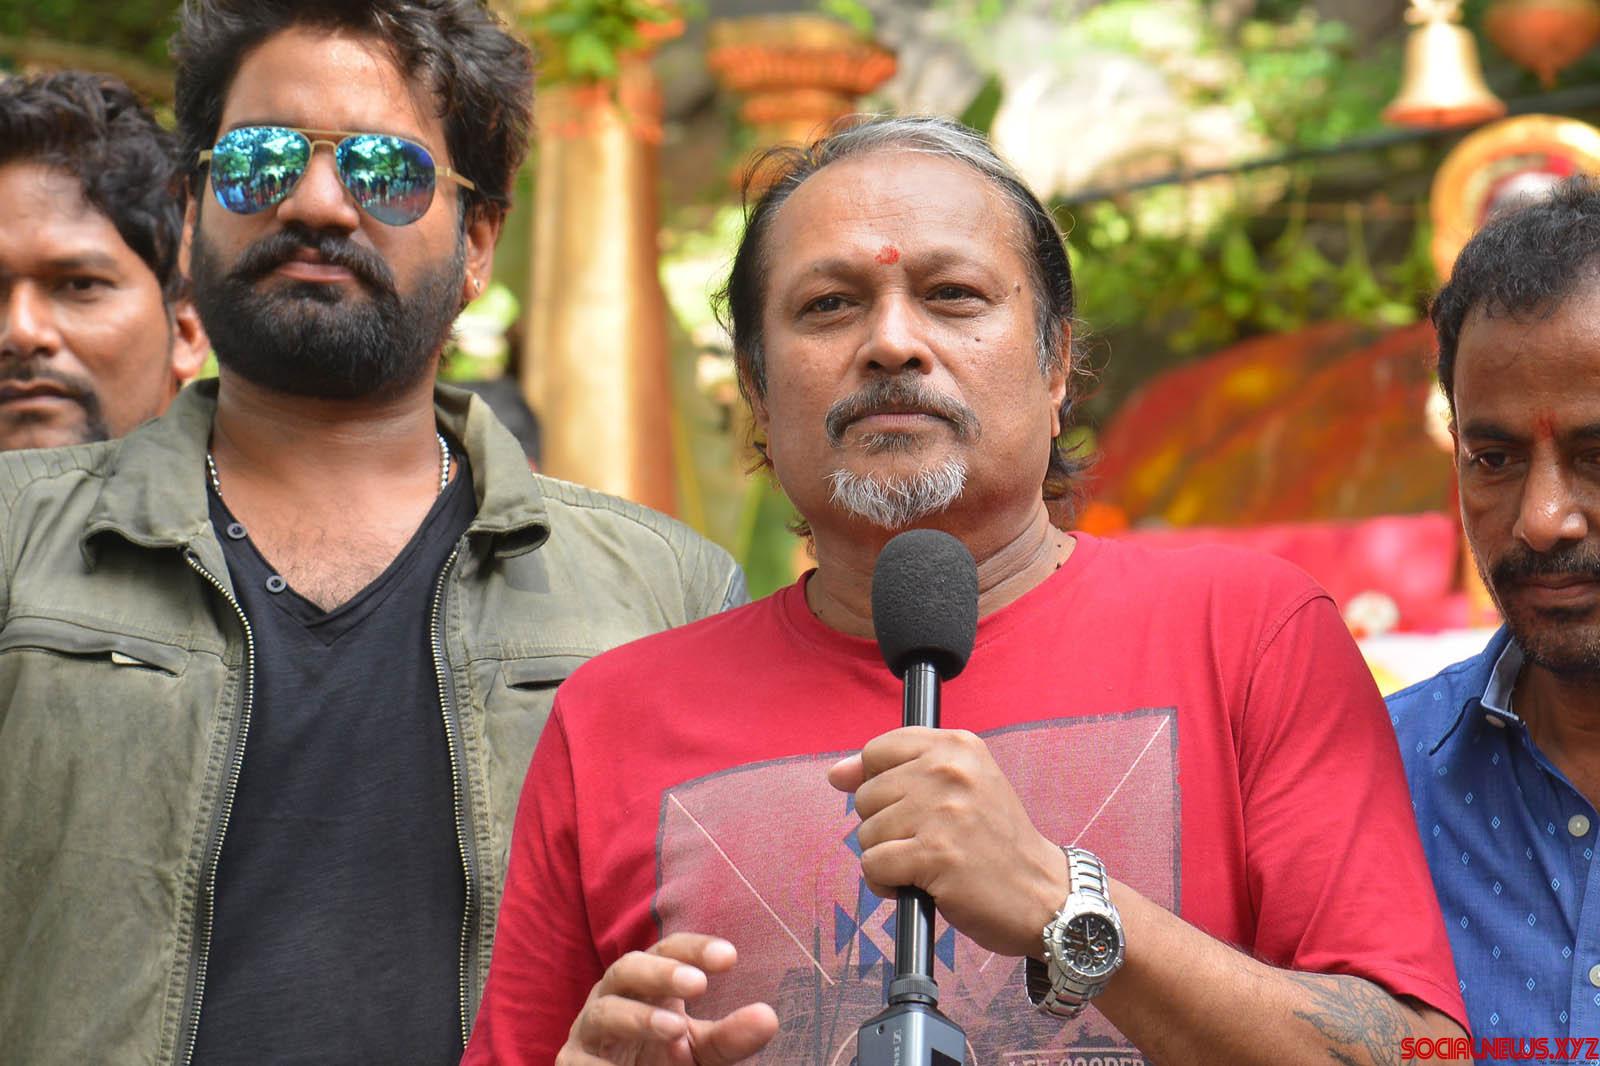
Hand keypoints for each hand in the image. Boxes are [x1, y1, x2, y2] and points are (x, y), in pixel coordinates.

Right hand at [557, 933, 778, 1065]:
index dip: (694, 948)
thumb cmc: (662, 1060)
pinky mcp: (570, 1063)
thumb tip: (769, 1017)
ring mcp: (588, 1030)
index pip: (667, 950)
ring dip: (639, 1018)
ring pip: (604, 1012)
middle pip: (627, 968)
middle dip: (660, 972)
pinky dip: (605, 1065)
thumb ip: (729, 1036)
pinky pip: (581, 1059)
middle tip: (697, 984)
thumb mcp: (701, 1051)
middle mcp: (613, 996)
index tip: (730, 957)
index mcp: (646, 983)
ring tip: (675, 1032)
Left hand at [827, 727, 1067, 958]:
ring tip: (927, 864)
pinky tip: (918, 886)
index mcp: (957, 746)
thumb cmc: (995, 842)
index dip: (877, 783)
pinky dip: (887, 883)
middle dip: (885, 827)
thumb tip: (836, 773)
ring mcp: (942, 812)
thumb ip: (896, 771)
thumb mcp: (959, 788)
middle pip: (866, 795)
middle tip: (928, 841)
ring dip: (888, 858)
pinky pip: (873, 866)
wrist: (1042, 894)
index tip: (901, 806)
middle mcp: (949, 770)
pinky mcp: (935, 854)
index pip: (878, 750)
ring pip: (866, 833)